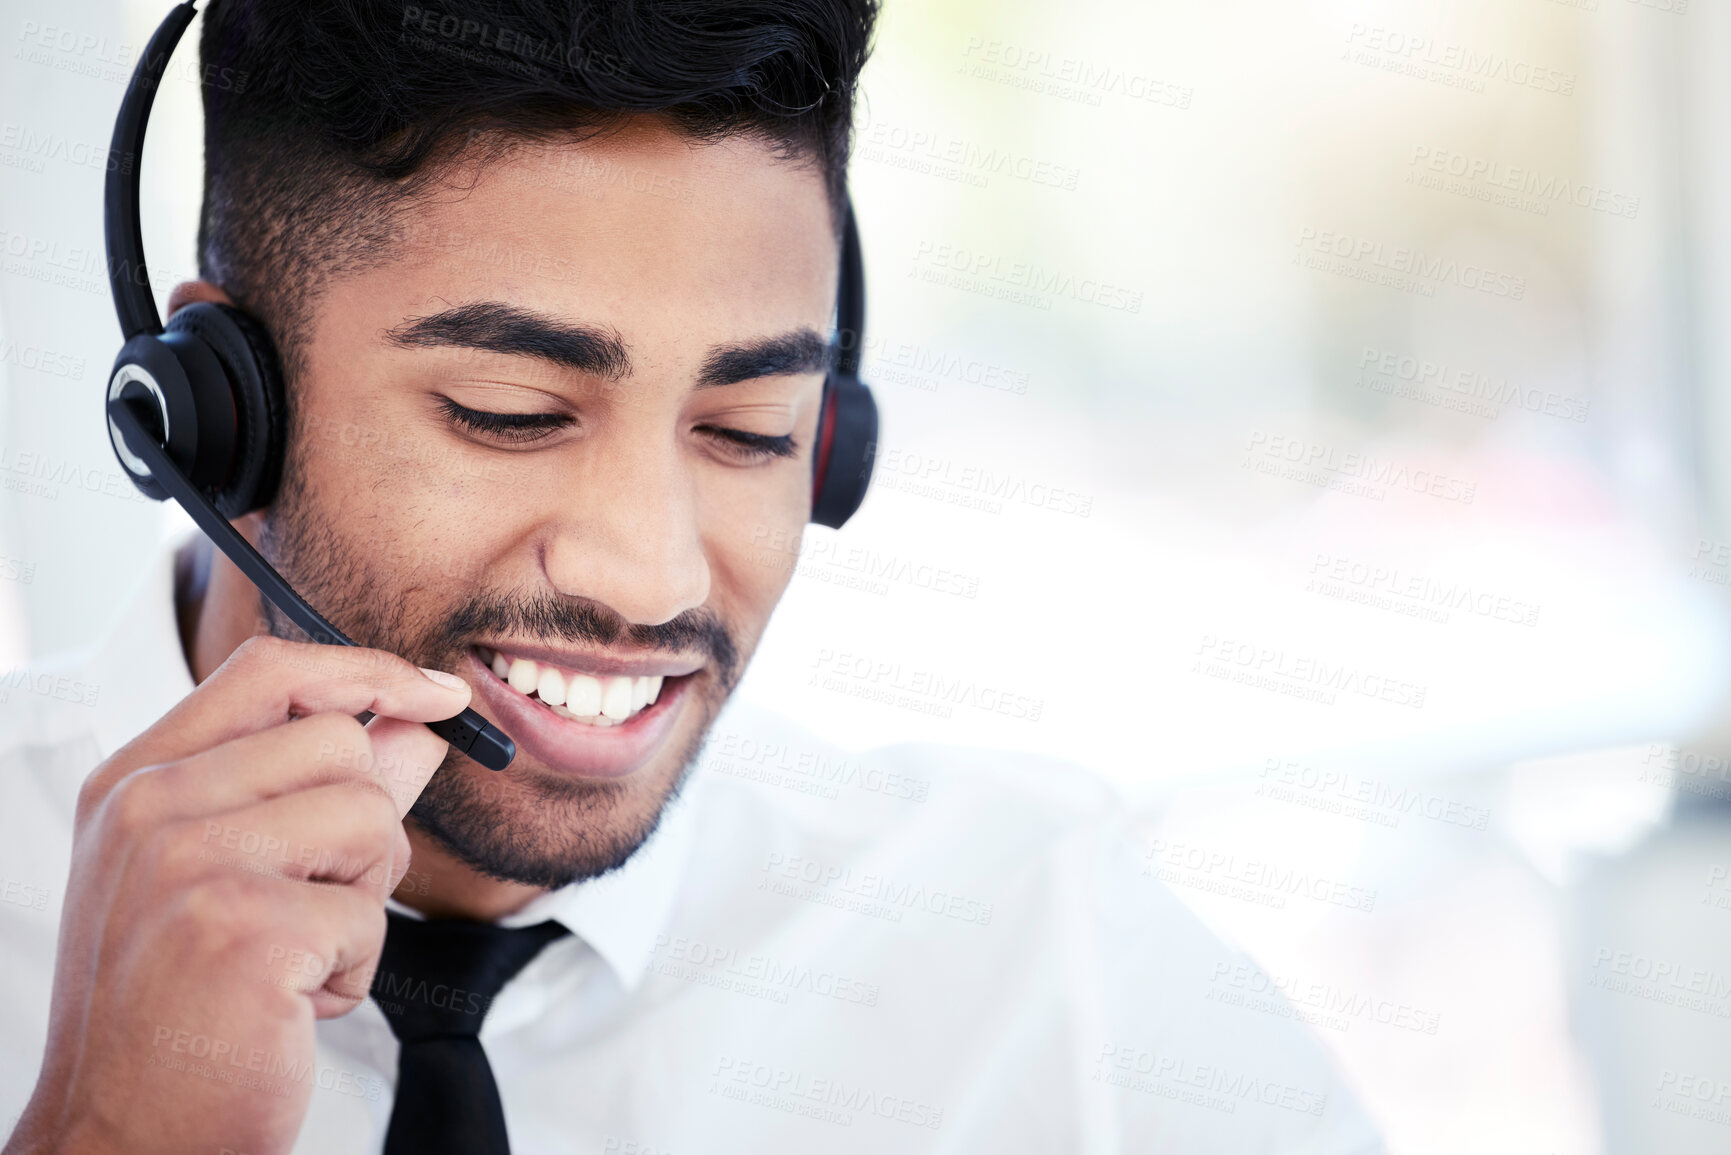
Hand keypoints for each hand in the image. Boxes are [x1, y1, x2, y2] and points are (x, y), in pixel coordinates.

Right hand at [4, 636, 471, 1154]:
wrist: (121, 1137)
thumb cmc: (176, 1009)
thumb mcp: (231, 876)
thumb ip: (320, 789)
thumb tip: (417, 722)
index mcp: (137, 782)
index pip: (271, 671)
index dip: (370, 672)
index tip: (440, 695)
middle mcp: (150, 810)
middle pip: (343, 745)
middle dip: (365, 830)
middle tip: (310, 905)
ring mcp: (189, 864)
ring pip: (370, 820)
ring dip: (360, 903)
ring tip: (291, 959)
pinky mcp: (245, 927)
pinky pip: (370, 913)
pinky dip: (354, 969)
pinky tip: (289, 1004)